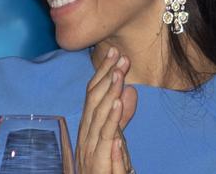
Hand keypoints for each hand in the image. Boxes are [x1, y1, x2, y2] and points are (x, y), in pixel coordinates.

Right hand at [76, 47, 137, 173]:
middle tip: (118, 54)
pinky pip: (105, 136)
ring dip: (108, 91)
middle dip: (106, 75)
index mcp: (88, 126)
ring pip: (98, 113)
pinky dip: (111, 118)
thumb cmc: (106, 168)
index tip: (113, 53)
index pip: (93, 93)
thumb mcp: (115, 137)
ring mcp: (90, 145)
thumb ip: (121, 117)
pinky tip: (117, 103)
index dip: (103, 72)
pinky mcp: (98, 160)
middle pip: (93, 98)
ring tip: (118, 72)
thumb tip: (129, 91)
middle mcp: (85, 132)